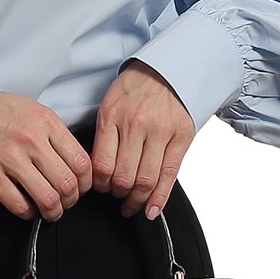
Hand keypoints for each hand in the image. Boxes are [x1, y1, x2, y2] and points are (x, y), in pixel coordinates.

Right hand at [0, 90, 92, 220]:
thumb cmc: (3, 114)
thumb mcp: (38, 113)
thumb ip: (59, 137)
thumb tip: (77, 165)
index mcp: (46, 123)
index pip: (81, 163)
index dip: (86, 183)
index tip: (82, 187)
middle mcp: (31, 141)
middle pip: (67, 184)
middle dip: (72, 199)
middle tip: (67, 200)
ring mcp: (10, 160)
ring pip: (47, 199)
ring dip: (54, 211)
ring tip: (52, 209)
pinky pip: (20, 205)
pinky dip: (29, 213)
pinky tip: (30, 207)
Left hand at [91, 60, 195, 218]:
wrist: (168, 68)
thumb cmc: (136, 87)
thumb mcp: (110, 104)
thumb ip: (105, 135)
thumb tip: (98, 171)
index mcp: (112, 116)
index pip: (101, 165)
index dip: (99, 184)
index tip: (100, 187)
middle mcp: (136, 124)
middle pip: (123, 177)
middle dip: (117, 194)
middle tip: (117, 196)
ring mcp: (160, 131)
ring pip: (145, 180)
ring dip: (136, 200)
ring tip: (132, 204)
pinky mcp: (181, 137)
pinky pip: (169, 175)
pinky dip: (159, 199)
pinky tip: (152, 210)